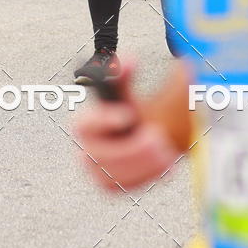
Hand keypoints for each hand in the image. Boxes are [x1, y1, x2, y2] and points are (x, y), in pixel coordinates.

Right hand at [74, 61, 177, 189]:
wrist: (151, 136)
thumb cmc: (135, 111)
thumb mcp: (130, 91)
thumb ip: (123, 74)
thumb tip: (126, 61)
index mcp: (88, 124)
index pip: (82, 125)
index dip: (103, 119)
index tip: (129, 115)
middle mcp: (89, 149)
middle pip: (98, 157)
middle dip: (129, 150)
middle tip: (156, 138)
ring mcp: (99, 171)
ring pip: (113, 177)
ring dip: (141, 164)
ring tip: (165, 149)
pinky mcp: (113, 186)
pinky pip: (127, 187)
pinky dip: (147, 175)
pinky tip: (165, 162)